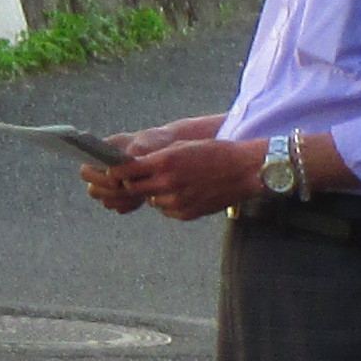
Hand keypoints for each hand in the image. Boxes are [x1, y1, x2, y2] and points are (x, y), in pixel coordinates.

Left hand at [114, 136, 267, 222]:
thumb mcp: (180, 147)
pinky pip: (166, 210)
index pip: (124, 171)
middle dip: (132, 183)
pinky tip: (185, 193)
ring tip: (172, 183)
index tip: (115, 170)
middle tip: (138, 178)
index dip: (118, 171)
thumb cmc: (213, 153)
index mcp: (163, 162)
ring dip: (154, 193)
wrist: (244, 170)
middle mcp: (167, 183)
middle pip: (133, 188)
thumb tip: (130, 168)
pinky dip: (169, 203)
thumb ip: (154, 158)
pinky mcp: (186, 213)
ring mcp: (177, 200)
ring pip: (151, 200)